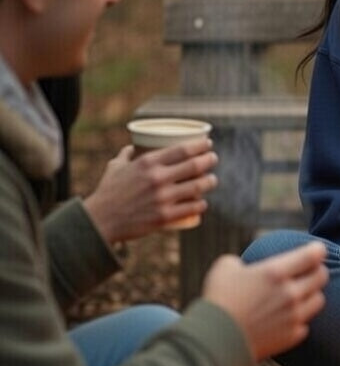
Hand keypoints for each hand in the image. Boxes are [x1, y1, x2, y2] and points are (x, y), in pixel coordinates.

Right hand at [83, 139, 217, 243]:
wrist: (100, 221)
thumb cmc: (108, 192)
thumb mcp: (115, 167)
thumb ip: (126, 154)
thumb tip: (134, 146)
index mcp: (147, 163)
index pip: (183, 149)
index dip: (200, 145)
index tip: (208, 144)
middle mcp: (157, 178)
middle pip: (195, 165)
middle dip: (209, 160)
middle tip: (213, 159)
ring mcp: (162, 198)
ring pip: (198, 186)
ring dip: (210, 181)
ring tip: (212, 179)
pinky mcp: (165, 217)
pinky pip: (192, 208)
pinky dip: (201, 204)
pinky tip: (202, 202)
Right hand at [202, 242, 327, 360]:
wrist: (214, 341)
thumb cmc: (218, 300)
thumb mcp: (225, 268)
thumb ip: (243, 262)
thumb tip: (247, 267)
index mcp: (276, 272)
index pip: (313, 255)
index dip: (317, 250)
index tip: (317, 250)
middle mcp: (290, 293)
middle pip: (321, 276)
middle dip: (317, 270)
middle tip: (309, 271)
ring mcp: (294, 316)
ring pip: (318, 300)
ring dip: (311, 294)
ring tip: (300, 293)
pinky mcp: (292, 336)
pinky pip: (305, 323)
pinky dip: (299, 319)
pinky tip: (288, 317)